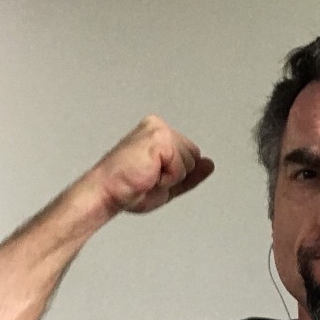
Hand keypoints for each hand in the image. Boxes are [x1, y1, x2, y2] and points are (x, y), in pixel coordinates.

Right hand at [93, 115, 213, 213]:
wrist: (109, 192)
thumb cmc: (129, 188)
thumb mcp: (169, 183)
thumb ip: (191, 174)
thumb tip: (210, 164)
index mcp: (158, 132)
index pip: (191, 154)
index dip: (178, 173)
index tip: (153, 176)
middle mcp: (158, 127)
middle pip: (194, 157)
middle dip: (176, 175)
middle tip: (149, 177)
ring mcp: (159, 131)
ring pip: (189, 162)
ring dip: (171, 177)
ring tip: (148, 175)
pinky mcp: (159, 139)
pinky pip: (181, 167)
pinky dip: (168, 178)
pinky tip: (149, 174)